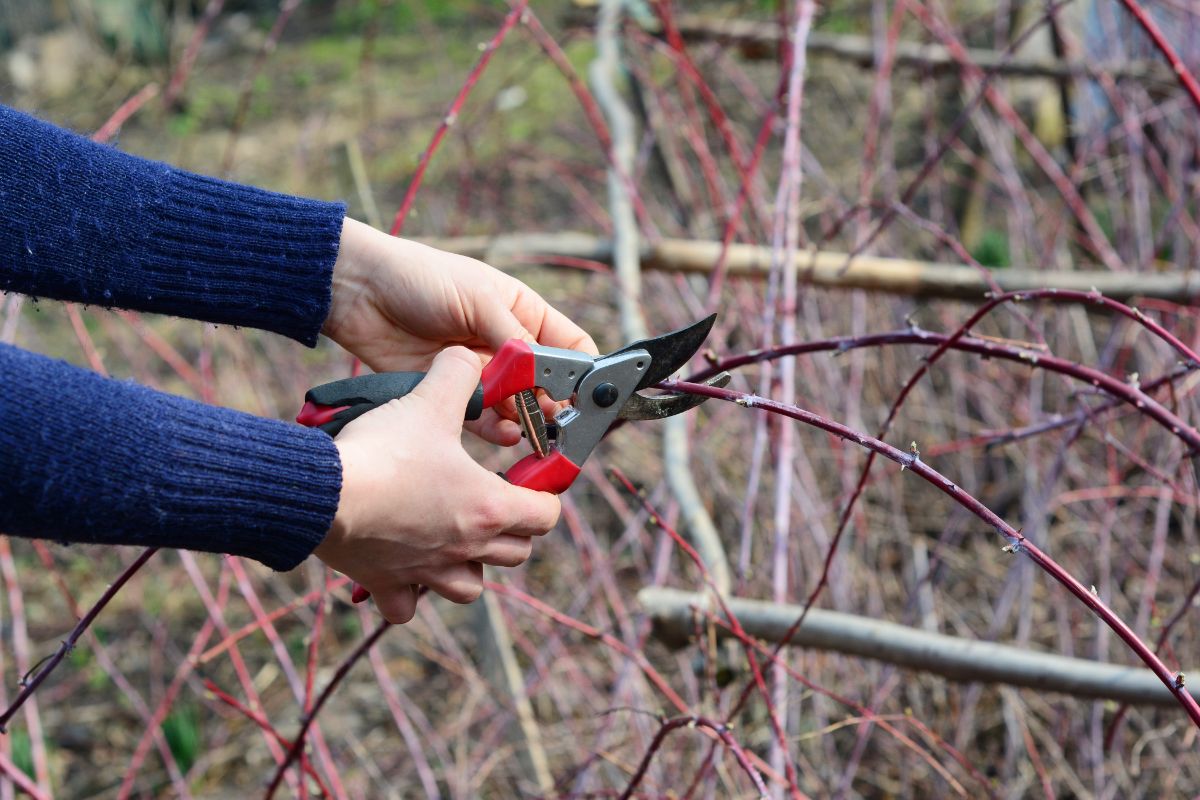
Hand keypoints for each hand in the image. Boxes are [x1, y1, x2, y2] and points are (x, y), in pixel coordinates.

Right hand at [314, 347, 560, 622]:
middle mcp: (466, 547)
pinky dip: (409, 595)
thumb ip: (459, 372)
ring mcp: (427, 572)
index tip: (527, 481)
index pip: (547, 515)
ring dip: (470, 568)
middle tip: (491, 502)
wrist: (323, 492)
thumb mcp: (430, 399)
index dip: (544, 496)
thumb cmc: (384, 451)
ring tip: (455, 540)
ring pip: (470, 588)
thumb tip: (469, 356)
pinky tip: (402, 572)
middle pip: (516, 554)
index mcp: (488, 506)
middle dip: (512, 530)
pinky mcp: (385, 584)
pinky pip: (406, 607)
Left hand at [322, 218, 598, 443]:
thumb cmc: (420, 278)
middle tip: (558, 424)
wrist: (360, 292)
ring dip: (526, 420)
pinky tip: (505, 433)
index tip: (587, 396)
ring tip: (532, 433)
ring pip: (517, 405)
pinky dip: (496, 429)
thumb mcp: (478, 299)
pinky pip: (482, 418)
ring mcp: (480, 371)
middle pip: (546, 383)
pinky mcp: (451, 392)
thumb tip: (548, 371)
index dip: (583, 372)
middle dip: (555, 404)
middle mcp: (507, 345)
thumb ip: (515, 338)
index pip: (570, 346)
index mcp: (523, 313)